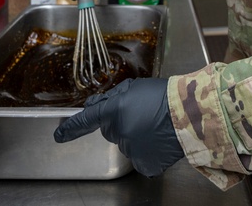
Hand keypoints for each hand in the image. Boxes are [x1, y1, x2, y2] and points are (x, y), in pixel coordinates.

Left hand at [53, 78, 183, 176]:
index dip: (71, 128)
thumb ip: (111, 98)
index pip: (87, 120)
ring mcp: (132, 150)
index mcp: (115, 110)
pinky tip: (158, 140)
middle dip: (120, 122)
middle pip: (110, 130)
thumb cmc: (165, 96)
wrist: (192, 114)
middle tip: (142, 113)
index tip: (59, 136)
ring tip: (154, 125)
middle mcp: (120, 132)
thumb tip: (93, 106)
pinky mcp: (144, 163)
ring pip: (125, 143)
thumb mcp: (135, 88)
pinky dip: (146, 151)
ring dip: (135, 135)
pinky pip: (139, 158)